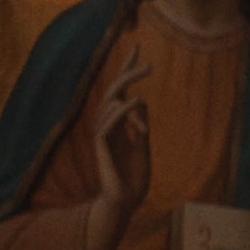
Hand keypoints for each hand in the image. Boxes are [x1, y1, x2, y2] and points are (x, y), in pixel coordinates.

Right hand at [92, 48, 150, 211]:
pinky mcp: (101, 147)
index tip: (136, 46)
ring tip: (147, 79)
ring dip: (131, 93)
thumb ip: (139, 125)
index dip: (126, 69)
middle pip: (113, 92)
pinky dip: (123, 111)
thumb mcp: (142, 147)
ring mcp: (102, 135)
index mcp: (117, 123)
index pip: (120, 91)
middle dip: (128, 73)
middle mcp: (107, 126)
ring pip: (110, 103)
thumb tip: (139, 99)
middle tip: (148, 62)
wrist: (125, 202)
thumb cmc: (133, 178)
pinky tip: (137, 100)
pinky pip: (108, 123)